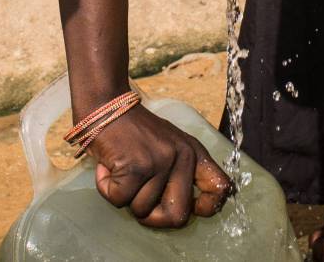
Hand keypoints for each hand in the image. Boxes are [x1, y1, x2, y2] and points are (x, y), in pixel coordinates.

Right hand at [84, 104, 232, 229]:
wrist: (104, 104)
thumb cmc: (131, 131)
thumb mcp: (167, 144)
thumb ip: (179, 171)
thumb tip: (187, 211)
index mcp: (193, 152)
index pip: (220, 188)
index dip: (206, 208)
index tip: (190, 208)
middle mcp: (182, 157)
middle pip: (178, 217)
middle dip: (153, 218)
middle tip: (137, 199)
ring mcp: (160, 162)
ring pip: (142, 210)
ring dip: (124, 197)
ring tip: (119, 171)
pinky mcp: (136, 167)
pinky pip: (119, 200)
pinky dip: (107, 188)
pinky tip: (107, 167)